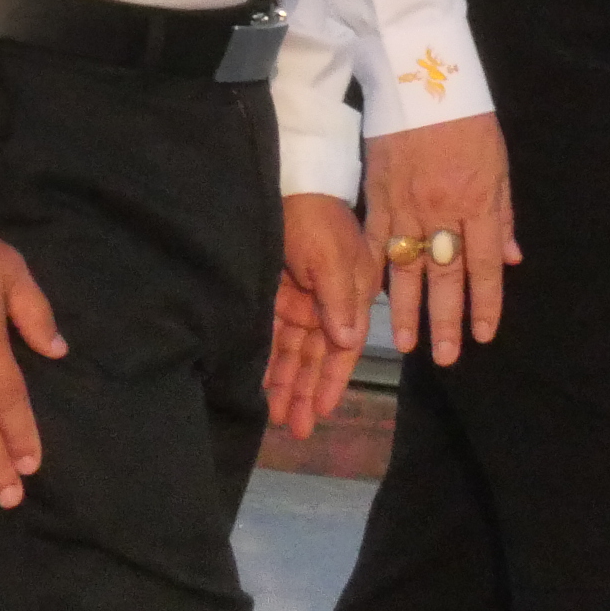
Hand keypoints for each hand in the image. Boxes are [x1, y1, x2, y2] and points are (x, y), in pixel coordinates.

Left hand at [267, 194, 377, 438]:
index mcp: (350, 299)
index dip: (330, 381)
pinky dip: (266, 357)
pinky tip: (259, 382)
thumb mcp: (332, 256)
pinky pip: (270, 333)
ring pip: (292, 351)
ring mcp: (300, 300)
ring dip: (285, 383)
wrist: (290, 181)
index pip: (342, 350)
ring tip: (276, 416)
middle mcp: (326, 305)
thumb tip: (346, 340)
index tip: (321, 412)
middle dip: (304, 392)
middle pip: (315, 357)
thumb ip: (340, 298)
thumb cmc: (316, 218)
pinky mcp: (274, 292)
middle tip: (293, 428)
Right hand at [365, 113, 516, 364]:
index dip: (484, 303)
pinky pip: (374, 238)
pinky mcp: (376, 190)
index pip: (482, 266)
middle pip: (443, 274)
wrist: (421, 75)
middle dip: (445, 318)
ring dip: (405, 306)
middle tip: (445, 356)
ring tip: (406, 341)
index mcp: (477, 202)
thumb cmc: (467, 118)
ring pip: (405, 264)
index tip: (484, 335)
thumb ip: (501, 213)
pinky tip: (370, 295)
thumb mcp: (499, 164)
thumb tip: (507, 257)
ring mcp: (404, 202)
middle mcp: (441, 209)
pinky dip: (374, 268)